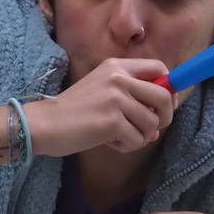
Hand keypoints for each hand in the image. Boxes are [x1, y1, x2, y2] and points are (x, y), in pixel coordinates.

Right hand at [24, 58, 175, 157]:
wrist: (44, 124)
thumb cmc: (73, 112)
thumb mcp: (102, 91)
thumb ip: (131, 98)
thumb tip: (160, 122)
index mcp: (117, 66)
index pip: (160, 68)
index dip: (169, 89)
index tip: (163, 106)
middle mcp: (118, 78)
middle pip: (164, 97)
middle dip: (163, 118)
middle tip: (150, 130)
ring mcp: (116, 99)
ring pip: (152, 123)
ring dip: (141, 137)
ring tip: (119, 136)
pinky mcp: (112, 121)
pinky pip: (138, 139)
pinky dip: (127, 146)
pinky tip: (109, 142)